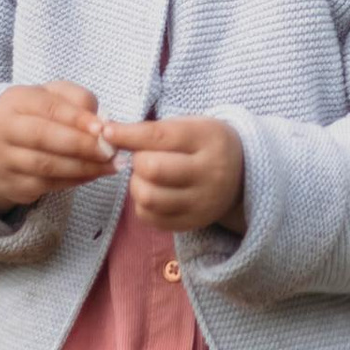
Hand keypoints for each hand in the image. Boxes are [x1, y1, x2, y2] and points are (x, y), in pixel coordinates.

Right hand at [0, 81, 115, 212]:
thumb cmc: (36, 116)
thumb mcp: (53, 97)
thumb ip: (77, 100)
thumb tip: (100, 121)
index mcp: (15, 101)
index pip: (48, 107)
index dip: (77, 118)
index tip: (102, 128)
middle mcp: (2, 129)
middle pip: (44, 137)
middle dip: (81, 145)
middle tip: (110, 150)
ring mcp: (3, 160)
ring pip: (46, 165)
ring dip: (83, 167)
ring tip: (109, 165)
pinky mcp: (11, 185)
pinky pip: (46, 185)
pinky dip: (74, 181)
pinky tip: (93, 175)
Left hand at [96, 110, 246, 235]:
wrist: (242, 175)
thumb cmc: (204, 144)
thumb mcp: (189, 126)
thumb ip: (152, 130)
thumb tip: (107, 134)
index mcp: (209, 140)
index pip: (160, 136)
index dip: (128, 134)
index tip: (107, 132)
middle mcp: (210, 173)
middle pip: (153, 169)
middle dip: (137, 161)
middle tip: (143, 157)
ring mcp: (202, 203)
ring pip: (149, 197)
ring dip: (137, 184)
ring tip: (147, 177)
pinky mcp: (192, 223)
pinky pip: (150, 218)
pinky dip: (142, 204)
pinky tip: (153, 192)